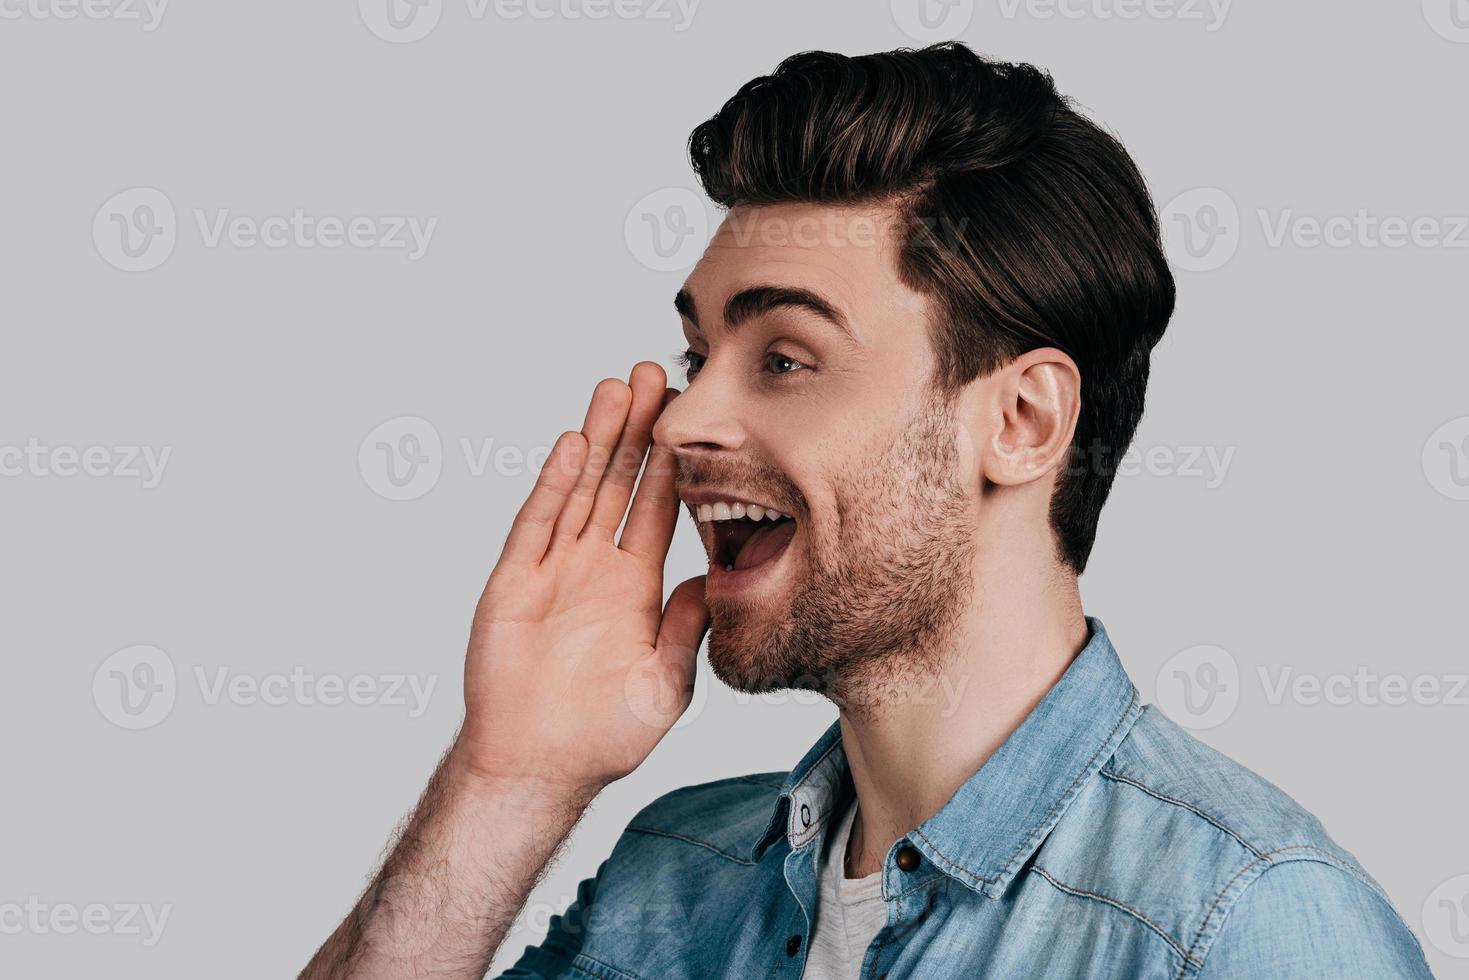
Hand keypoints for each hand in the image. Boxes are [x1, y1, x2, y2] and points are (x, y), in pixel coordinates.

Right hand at [454, 361, 707, 794]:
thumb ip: (688, 629)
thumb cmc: (602, 737)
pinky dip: (553, 485)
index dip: (676, 462)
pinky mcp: (514, 583)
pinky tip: (572, 446)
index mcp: (635, 587)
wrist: (537, 769)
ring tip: (617, 388)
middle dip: (638, 430)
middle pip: (620, 483)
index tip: (692, 417)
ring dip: (599, 440)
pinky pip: (537, 526)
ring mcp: (553, 570)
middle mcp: (595, 568)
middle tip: (656, 373)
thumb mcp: (666, 684)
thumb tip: (715, 577)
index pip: (661, 509)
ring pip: (580, 490)